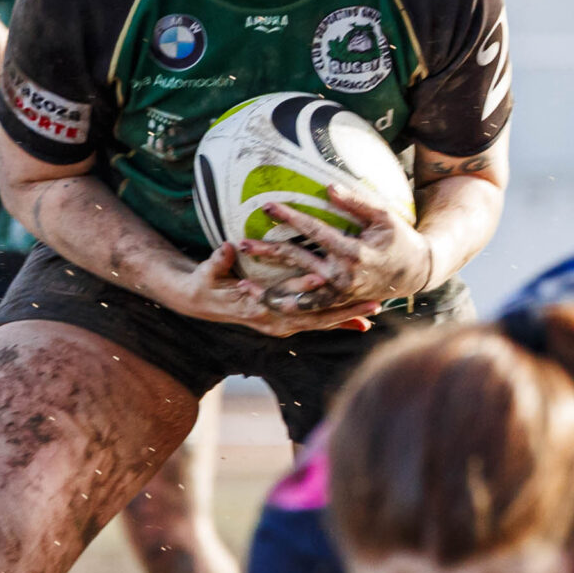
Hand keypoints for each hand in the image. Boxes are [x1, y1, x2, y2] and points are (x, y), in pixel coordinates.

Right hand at [167, 241, 382, 337]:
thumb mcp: (205, 273)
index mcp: (255, 309)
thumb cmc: (203, 285)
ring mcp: (281, 324)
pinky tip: (361, 320)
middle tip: (370, 303)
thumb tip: (225, 248)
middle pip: (313, 318)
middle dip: (342, 311)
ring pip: (319, 323)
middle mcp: (272, 321)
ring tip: (374, 309)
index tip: (324, 276)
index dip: (303, 288)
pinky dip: (338, 321)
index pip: (284, 299)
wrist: (199, 302)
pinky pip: (316, 323)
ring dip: (346, 317)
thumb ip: (216, 262)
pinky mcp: (287, 322)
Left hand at [241, 185, 434, 313]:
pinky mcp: (338, 302)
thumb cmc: (400, 238)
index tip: (267, 206)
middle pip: (297, 261)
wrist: (416, 272)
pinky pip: (308, 307)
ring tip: (241, 284)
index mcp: (352, 252)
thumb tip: (327, 187)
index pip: (313, 231)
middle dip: (266, 252)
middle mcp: (342, 275)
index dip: (290, 217)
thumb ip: (356, 202)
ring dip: (268, 288)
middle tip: (240, 243)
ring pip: (296, 290)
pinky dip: (286, 306)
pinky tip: (264, 302)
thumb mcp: (383, 216)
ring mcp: (338, 292)